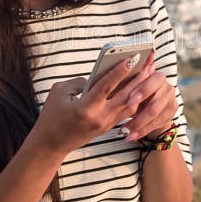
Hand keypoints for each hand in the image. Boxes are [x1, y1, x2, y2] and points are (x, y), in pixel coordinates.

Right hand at [31, 51, 151, 154]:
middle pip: (125, 96)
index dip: (120, 71)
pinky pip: (125, 112)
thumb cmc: (51, 115)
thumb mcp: (60, 92)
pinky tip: (140, 88)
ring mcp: (105, 124)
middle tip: (149, 63)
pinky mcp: (108, 127)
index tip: (132, 58)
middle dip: (138, 79)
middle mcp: (99, 117)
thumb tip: (98, 76)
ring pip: (130, 105)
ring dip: (140, 89)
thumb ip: (79, 81)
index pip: (106, 86)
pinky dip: (134, 99)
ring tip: (148, 73)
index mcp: (85, 108)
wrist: (51, 144)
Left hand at [120, 51, 178, 141]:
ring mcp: (171, 100)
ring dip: (139, 126)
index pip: (151, 81)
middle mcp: (167, 86)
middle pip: (154, 103)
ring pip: (155, 116)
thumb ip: (123, 81)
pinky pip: (158, 124)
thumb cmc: (134, 90)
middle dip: (139, 115)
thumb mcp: (128, 85)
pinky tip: (131, 136)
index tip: (129, 101)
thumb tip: (107, 74)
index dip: (141, 91)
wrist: (151, 102)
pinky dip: (143, 131)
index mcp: (156, 76)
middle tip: (124, 126)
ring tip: (124, 133)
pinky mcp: (172, 112)